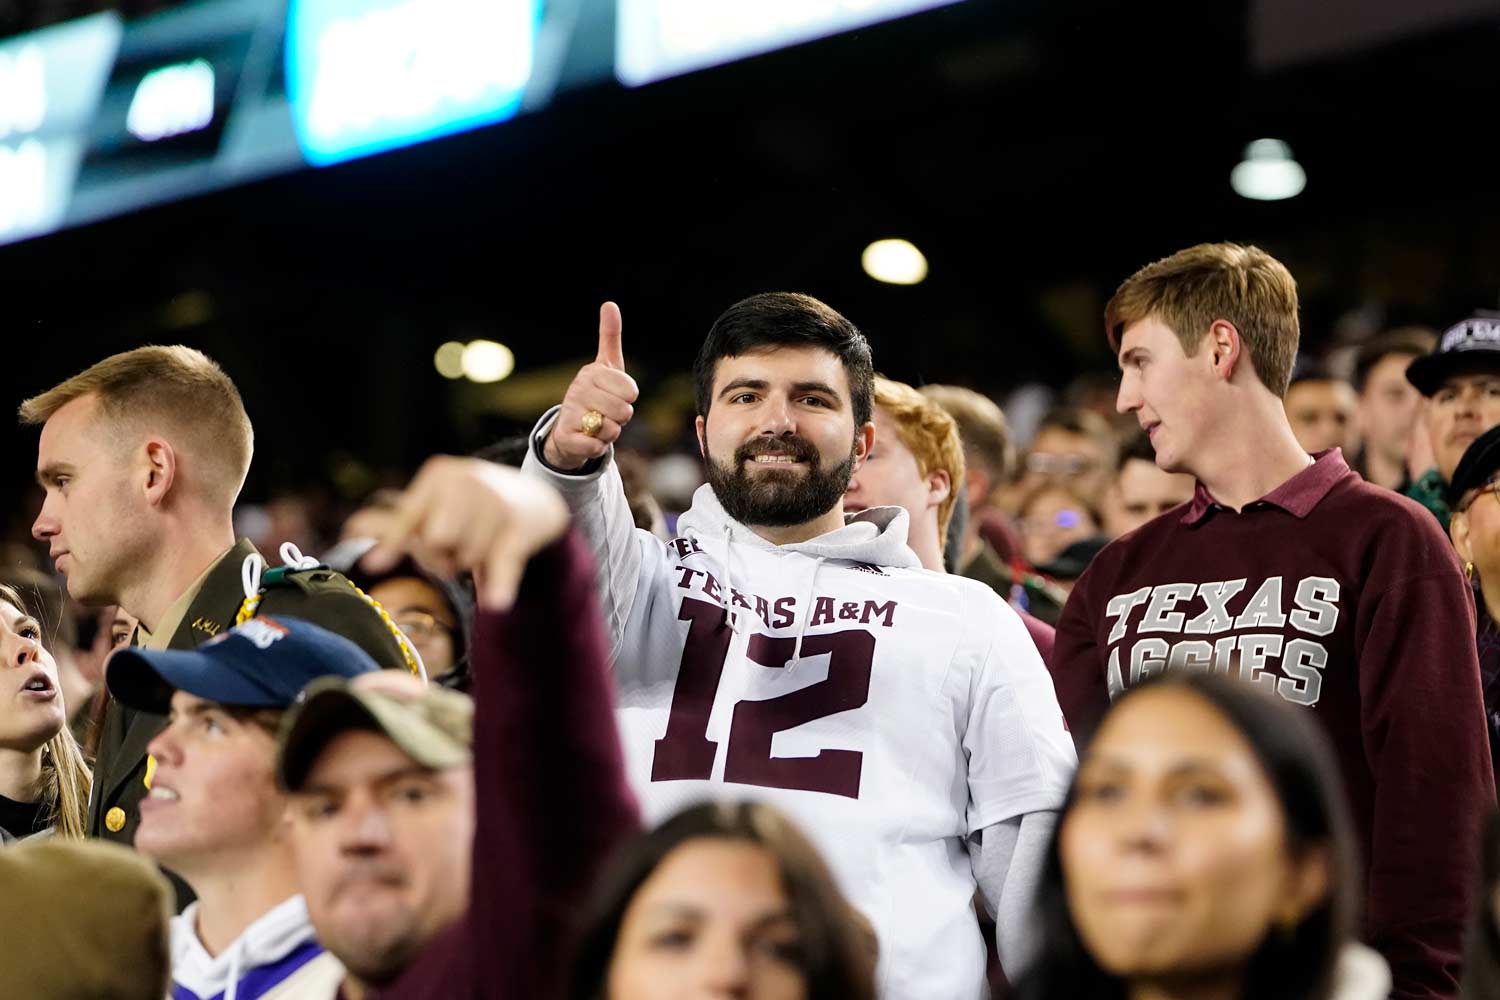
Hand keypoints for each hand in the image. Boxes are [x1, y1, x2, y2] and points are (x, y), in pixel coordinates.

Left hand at [362, 457, 569, 609]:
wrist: (537, 498)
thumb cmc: (476, 507)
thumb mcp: (442, 501)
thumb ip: (408, 526)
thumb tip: (368, 557)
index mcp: (440, 475)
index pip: (408, 518)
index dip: (394, 544)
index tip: (372, 566)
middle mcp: (467, 482)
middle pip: (435, 542)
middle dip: (444, 556)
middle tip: (459, 549)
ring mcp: (496, 503)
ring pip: (466, 557)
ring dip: (472, 564)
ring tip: (485, 548)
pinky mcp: (520, 528)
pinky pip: (503, 564)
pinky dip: (500, 584)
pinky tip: (496, 602)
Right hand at [541, 302, 639, 469]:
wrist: (569, 429)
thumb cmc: (596, 394)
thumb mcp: (606, 365)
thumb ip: (609, 336)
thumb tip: (609, 304)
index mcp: (591, 372)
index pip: (631, 391)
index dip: (629, 398)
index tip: (616, 395)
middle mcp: (577, 390)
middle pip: (624, 412)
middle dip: (620, 418)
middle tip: (606, 413)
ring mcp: (570, 413)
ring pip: (612, 430)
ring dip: (610, 433)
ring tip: (597, 425)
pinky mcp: (566, 437)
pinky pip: (598, 447)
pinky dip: (599, 448)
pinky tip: (589, 440)